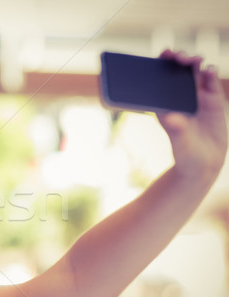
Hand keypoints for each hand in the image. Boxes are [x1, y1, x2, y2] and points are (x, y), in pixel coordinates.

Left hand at [156, 50, 227, 180]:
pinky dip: (211, 74)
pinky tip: (210, 70)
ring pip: (196, 73)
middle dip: (179, 60)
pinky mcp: (214, 101)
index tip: (163, 55)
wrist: (204, 163)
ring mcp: (197, 98)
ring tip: (195, 60)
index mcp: (165, 104)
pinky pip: (211, 82)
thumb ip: (177, 128)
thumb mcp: (180, 141)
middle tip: (180, 57)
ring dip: (195, 63)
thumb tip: (170, 117)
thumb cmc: (185, 153)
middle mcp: (180, 98)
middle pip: (178, 72)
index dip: (161, 64)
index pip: (160, 79)